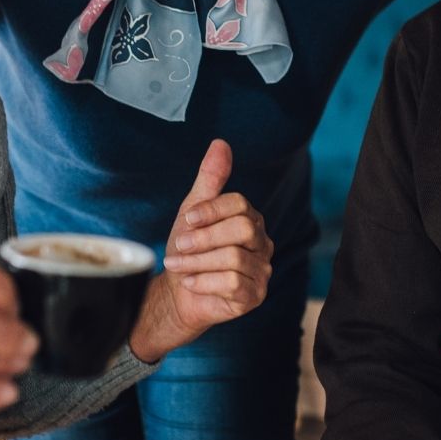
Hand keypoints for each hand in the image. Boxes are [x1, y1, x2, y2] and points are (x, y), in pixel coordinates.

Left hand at [129, 139, 272, 362]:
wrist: (179, 293)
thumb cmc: (188, 250)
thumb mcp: (193, 211)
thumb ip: (210, 179)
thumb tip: (221, 143)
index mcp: (250, 219)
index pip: (240, 204)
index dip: (211, 210)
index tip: (186, 220)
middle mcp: (262, 243)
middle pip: (242, 229)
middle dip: (204, 238)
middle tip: (179, 245)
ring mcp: (261, 270)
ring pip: (234, 258)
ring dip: (197, 262)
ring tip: (178, 265)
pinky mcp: (254, 295)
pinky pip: (232, 283)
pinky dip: (203, 282)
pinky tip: (190, 282)